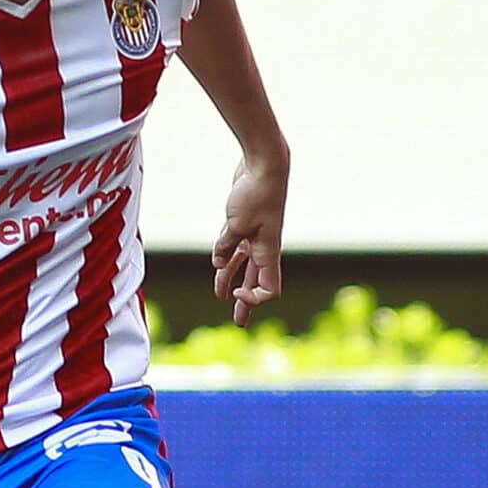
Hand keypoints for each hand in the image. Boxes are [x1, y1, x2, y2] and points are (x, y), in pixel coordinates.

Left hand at [210, 151, 287, 327]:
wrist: (264, 165)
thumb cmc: (256, 194)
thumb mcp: (235, 223)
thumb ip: (225, 246)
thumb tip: (219, 264)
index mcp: (268, 252)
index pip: (269, 289)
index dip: (253, 299)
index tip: (234, 294)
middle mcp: (264, 248)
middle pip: (256, 282)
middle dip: (246, 302)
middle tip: (239, 322)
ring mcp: (255, 235)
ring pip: (244, 265)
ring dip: (232, 280)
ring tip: (221, 296)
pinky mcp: (245, 223)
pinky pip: (235, 246)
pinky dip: (226, 256)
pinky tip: (218, 265)